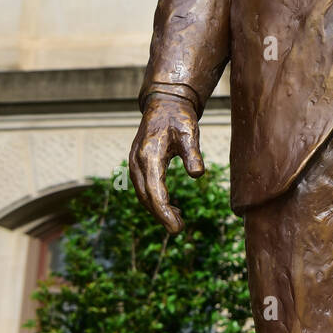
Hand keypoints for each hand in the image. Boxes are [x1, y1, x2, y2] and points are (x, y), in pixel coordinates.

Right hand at [129, 95, 203, 234]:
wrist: (165, 104)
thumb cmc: (179, 118)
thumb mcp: (190, 133)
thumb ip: (193, 154)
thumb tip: (198, 175)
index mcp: (149, 155)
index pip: (154, 191)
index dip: (164, 212)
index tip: (176, 228)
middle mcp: (137, 161)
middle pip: (145, 196)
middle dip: (160, 215)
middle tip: (178, 229)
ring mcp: (135, 163)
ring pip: (143, 194)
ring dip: (157, 209)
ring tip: (177, 220)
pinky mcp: (138, 164)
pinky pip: (144, 187)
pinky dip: (155, 199)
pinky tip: (170, 207)